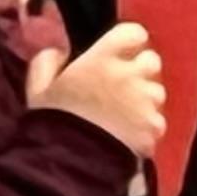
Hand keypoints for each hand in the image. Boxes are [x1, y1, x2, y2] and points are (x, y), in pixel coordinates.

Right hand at [26, 22, 165, 160]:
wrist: (69, 162)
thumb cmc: (52, 120)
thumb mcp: (38, 86)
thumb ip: (48, 60)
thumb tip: (60, 51)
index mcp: (104, 58)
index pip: (135, 33)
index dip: (129, 42)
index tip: (119, 53)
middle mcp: (130, 75)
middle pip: (152, 61)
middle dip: (140, 70)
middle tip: (123, 85)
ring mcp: (146, 103)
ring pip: (158, 92)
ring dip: (146, 98)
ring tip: (125, 113)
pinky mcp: (154, 129)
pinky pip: (158, 121)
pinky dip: (147, 126)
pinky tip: (129, 134)